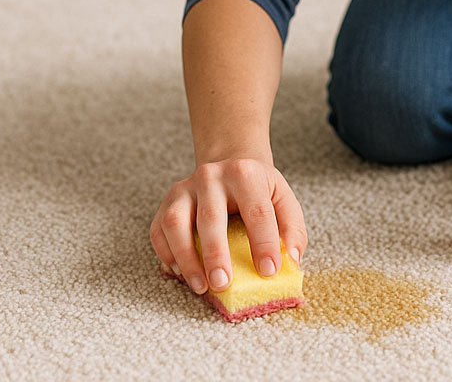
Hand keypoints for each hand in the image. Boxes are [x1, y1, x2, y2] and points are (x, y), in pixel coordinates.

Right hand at [150, 158, 306, 295]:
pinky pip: (159, 230)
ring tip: (200, 286)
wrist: (230, 166)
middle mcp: (212, 176)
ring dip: (187, 258)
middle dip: (216, 254)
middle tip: (223, 283)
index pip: (257, 210)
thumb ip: (292, 229)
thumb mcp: (282, 199)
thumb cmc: (258, 190)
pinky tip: (182, 272)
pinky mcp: (167, 202)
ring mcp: (186, 188)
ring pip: (177, 223)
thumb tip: (291, 261)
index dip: (264, 242)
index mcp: (246, 173)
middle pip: (211, 216)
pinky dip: (167, 255)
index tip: (269, 271)